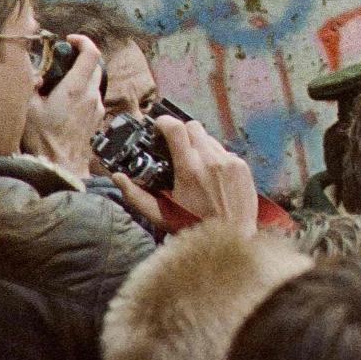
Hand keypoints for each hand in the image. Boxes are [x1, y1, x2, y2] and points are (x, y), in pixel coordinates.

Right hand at [23, 35, 104, 175]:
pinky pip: (92, 98)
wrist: (60, 165)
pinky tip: (65, 102)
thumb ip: (32, 86)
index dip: (83, 41)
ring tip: (60, 83)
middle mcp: (91, 95)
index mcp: (75, 88)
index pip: (91, 53)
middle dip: (81, 57)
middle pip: (95, 65)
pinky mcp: (97, 119)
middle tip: (62, 59)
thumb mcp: (28, 108)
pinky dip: (82, 93)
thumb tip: (35, 73)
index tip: (70, 40)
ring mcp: (96, 108)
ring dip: (81, 76)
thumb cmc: (43, 140)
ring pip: (94, 82)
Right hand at [132, 116, 257, 237]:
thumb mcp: (160, 215)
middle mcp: (211, 161)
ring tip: (193, 164)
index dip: (164, 122)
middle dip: (181, 132)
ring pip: (209, 138)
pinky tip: (210, 174)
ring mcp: (230, 162)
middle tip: (174, 146)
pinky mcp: (243, 166)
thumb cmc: (193, 227)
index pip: (176, 129)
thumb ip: (136, 195)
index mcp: (189, 170)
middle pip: (193, 127)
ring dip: (198, 145)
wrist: (232, 237)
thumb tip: (118, 177)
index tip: (158, 125)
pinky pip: (225, 151)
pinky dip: (215, 156)